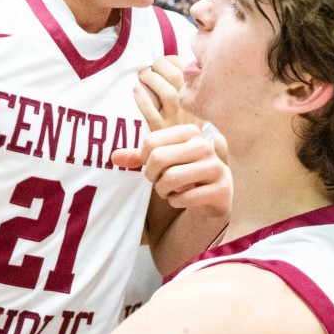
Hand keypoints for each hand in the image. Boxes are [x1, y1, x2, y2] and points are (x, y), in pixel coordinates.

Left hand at [112, 124, 230, 218]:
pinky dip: (176, 201)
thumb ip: (138, 157)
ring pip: (171, 178)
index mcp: (190, 132)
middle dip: (152, 175)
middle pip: (159, 158)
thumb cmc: (183, 172)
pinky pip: (185, 197)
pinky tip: (182, 199)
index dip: (144, 159)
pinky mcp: (220, 188)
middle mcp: (204, 146)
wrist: (214, 193)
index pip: (151, 142)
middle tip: (158, 181)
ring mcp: (214, 167)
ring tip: (168, 191)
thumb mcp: (162, 161)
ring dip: (163, 190)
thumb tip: (113, 157)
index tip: (152, 166)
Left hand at [133, 56, 201, 130]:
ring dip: (153, 79)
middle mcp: (190, 107)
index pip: (188, 70)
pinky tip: (136, 91)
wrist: (185, 156)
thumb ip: (184, 88)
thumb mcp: (193, 109)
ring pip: (167, 92)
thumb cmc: (183, 128)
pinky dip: (142, 99)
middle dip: (161, 66)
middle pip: (177, 77)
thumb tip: (166, 64)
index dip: (172, 61)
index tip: (162, 62)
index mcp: (197, 98)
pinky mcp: (162, 131)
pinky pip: (151, 112)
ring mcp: (176, 120)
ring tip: (143, 76)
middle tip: (150, 67)